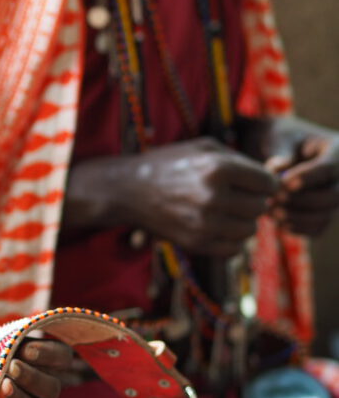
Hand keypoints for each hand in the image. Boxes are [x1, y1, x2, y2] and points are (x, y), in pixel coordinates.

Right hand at [117, 138, 277, 255]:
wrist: (126, 190)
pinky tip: (217, 228)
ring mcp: (204, 222)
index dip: (263, 183)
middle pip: (260, 207)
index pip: (268, 183)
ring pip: (250, 230)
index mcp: (218, 168)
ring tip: (224, 212)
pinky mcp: (195, 242)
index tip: (250, 183)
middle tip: (234, 197)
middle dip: (252, 202)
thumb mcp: (203, 147)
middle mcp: (213, 196)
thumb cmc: (168, 164)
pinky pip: (234, 249)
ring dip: (242, 222)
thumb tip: (271, 179)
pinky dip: (231, 241)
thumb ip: (240, 159)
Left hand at [267, 135, 338, 235]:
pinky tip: (279, 225)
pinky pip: (319, 227)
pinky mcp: (323, 211)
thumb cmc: (277, 138)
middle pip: (333, 195)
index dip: (309, 178)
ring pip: (326, 214)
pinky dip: (299, 229)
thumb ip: (279, 151)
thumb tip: (280, 168)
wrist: (275, 149)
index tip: (284, 184)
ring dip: (298, 218)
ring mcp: (334, 194)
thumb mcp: (277, 137)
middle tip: (273, 200)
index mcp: (337, 149)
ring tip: (271, 213)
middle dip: (302, 201)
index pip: (331, 168)